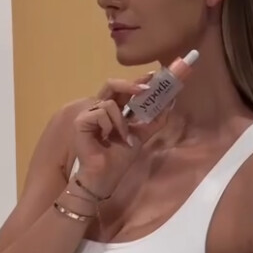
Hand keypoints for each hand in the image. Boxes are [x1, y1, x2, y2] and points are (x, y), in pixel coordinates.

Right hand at [73, 70, 174, 196]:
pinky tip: (107, 138)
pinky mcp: (81, 121)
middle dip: (131, 84)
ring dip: (121, 121)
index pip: (125, 90)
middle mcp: (101, 109)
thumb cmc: (118, 159)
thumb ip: (154, 120)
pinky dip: (110, 125)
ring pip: (111, 102)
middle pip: (113, 84)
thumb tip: (171, 102)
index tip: (154, 76)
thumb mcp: (141, 136)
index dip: (138, 81)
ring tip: (122, 137)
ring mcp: (90, 114)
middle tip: (146, 88)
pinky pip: (101, 113)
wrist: (104, 176)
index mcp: (114, 111)